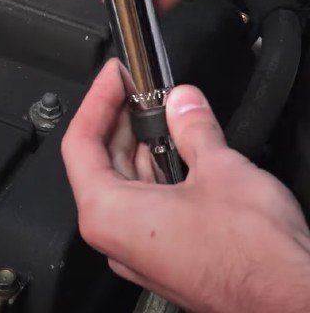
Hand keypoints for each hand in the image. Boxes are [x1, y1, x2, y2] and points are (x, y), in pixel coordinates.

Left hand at [61, 60, 309, 312]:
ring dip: (142, 146)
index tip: (113, 78)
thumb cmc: (254, 260)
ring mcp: (137, 251)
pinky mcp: (163, 258)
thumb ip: (193, 127)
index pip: (80, 143)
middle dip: (121, 121)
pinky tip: (179, 153)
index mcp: (107, 214)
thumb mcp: (220, 170)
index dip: (96, 101)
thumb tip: (182, 101)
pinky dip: (157, 175)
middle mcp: (114, 238)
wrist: (290, 305)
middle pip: (99, 162)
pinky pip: (146, 207)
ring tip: (162, 114)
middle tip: (138, 89)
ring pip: (125, 185)